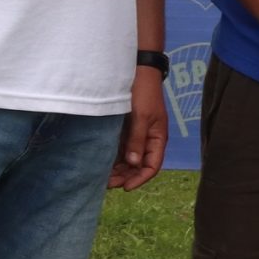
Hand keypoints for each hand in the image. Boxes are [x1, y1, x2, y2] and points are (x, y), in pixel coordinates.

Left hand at [112, 69, 167, 189]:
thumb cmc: (143, 93)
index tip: (125, 187)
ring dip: (118, 170)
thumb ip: (137, 140)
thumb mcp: (141, 117)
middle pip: (139, 166)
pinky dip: (113, 158)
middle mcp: (147, 139)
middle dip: (126, 176)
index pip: (152, 166)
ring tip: (102, 177)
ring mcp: (136, 135)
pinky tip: (101, 163)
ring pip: (128, 159)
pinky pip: (120, 149)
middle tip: (107, 184)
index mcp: (157, 138)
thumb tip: (134, 163)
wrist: (138, 71)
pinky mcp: (125, 129)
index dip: (140, 179)